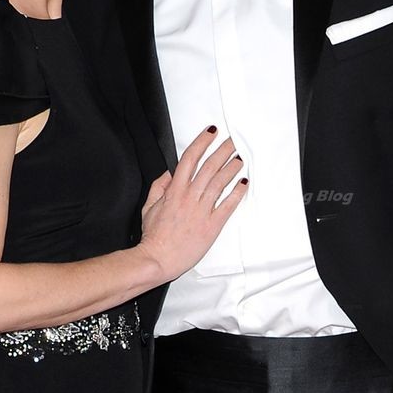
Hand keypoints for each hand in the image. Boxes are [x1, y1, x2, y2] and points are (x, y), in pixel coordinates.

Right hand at [139, 127, 244, 280]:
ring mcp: (202, 211)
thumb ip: (158, 188)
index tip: (211, 133)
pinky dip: (237, 193)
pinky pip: (227, 205)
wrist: (158, 259)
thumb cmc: (154, 237)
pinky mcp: (212, 225)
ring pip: (220, 182)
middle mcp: (190, 197)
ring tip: (240, 158)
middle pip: (209, 166)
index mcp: (174, 191)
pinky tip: (243, 183)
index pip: (190, 158)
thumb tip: (167, 174)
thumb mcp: (149, 207)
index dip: (202, 142)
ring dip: (232, 167)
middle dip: (223, 150)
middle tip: (233, 140)